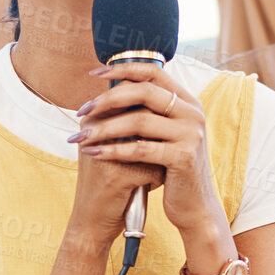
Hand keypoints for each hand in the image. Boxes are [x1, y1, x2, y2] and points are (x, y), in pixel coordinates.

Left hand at [70, 61, 225, 240]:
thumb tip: (108, 91)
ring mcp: (191, 134)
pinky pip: (140, 149)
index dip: (123, 69)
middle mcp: (193, 113)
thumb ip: (147, 112)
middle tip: (82, 111)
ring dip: (104, 128)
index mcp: (188, 102)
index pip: (154, 72)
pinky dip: (113, 150)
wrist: (193, 205)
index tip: (95, 72)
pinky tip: (94, 153)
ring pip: (139, 121)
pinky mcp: (183, 158)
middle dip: (107, 99)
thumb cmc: (171, 168)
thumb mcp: (163, 134)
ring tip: (81, 137)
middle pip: (144, 92)